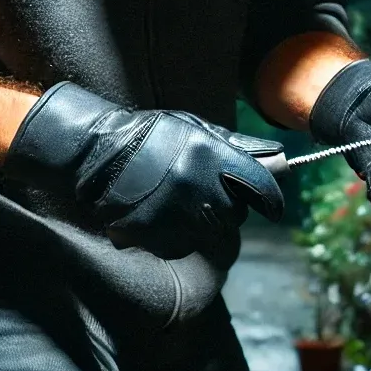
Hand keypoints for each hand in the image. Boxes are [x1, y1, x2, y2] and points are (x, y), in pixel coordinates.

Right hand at [4, 83, 284, 257]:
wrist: (95, 153)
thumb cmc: (149, 134)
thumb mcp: (193, 127)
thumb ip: (234, 145)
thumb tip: (275, 154)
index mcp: (210, 155)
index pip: (260, 188)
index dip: (270, 198)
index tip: (274, 205)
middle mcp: (197, 187)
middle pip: (236, 213)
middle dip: (231, 205)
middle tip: (211, 191)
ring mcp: (176, 215)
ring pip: (212, 231)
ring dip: (207, 220)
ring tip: (185, 200)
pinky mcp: (157, 236)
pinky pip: (185, 243)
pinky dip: (182, 234)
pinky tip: (167, 214)